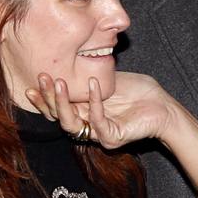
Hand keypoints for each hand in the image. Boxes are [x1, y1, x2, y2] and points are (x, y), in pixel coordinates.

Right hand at [25, 72, 176, 148]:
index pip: (57, 109)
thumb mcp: (108, 80)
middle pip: (58, 116)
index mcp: (83, 112)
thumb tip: (69, 59)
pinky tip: (93, 84)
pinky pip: (97, 121)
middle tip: (43, 78)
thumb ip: (88, 75)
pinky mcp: (112, 137)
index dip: (43, 98)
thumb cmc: (139, 93)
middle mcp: (87, 125)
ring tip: (59, 82)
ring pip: (70, 124)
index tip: (33, 82)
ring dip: (62, 102)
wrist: (163, 106)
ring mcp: (98, 134)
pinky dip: (94, 102)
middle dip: (48, 97)